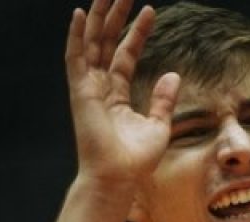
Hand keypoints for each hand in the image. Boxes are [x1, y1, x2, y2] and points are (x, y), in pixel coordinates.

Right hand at [65, 0, 179, 187]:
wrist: (119, 177)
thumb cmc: (136, 159)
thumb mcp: (159, 124)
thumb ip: (164, 99)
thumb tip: (174, 74)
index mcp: (117, 95)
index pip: (125, 55)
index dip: (137, 33)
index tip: (150, 11)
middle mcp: (100, 87)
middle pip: (106, 43)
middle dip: (115, 16)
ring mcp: (88, 88)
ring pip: (92, 44)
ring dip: (99, 18)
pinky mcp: (80, 91)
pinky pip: (76, 58)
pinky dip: (77, 36)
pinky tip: (81, 14)